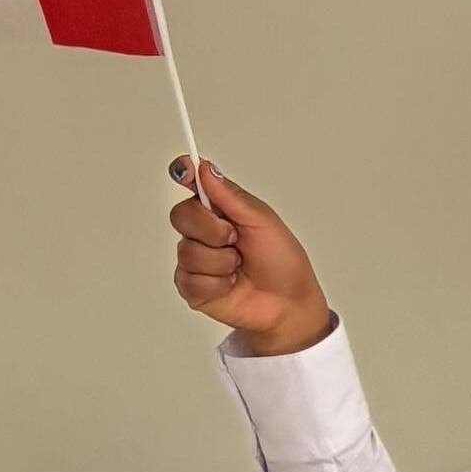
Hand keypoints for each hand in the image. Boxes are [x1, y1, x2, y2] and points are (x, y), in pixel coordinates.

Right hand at [167, 157, 335, 355]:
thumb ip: (231, 196)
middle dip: (213, 230)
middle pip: (181, 215)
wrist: (289, 303)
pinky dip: (217, 284)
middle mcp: (202, 231)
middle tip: (236, 240)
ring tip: (239, 267)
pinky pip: (190, 279)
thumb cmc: (282, 262)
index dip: (183, 173)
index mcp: (219, 209)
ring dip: (222, 262)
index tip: (185, 170)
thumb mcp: (263, 222)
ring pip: (187, 251)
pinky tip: (230, 285)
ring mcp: (194, 259)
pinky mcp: (191, 287)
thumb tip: (205, 168)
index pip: (190, 184)